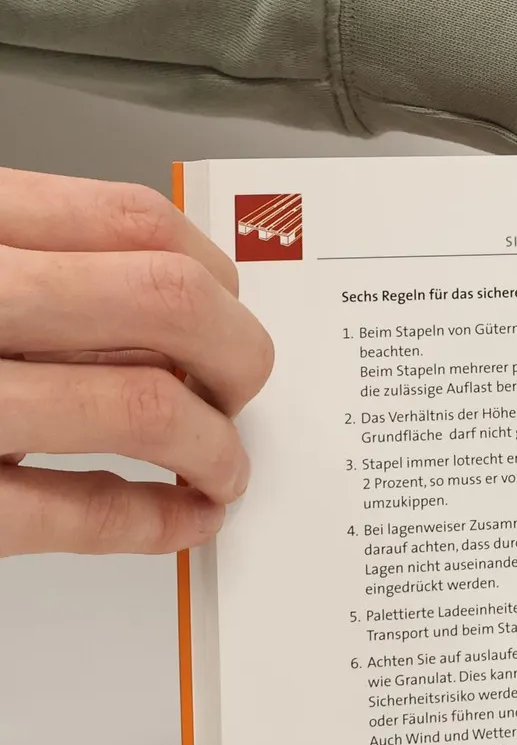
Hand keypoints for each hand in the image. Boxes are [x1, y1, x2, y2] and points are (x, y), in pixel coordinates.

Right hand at [0, 170, 273, 558]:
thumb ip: (45, 267)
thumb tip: (175, 301)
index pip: (135, 222)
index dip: (214, 272)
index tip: (235, 308)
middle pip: (166, 302)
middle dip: (236, 355)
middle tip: (243, 390)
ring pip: (142, 406)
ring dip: (213, 447)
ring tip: (224, 466)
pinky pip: (75, 513)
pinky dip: (153, 522)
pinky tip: (182, 518)